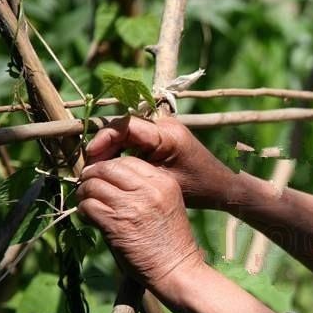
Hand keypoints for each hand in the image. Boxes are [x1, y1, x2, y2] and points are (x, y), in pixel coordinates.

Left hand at [77, 157, 202, 286]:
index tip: (102, 177)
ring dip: (84, 193)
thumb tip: (109, 177)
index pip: (128, 161)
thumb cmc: (170, 240)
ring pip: (94, 185)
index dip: (110, 167)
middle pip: (108, 168)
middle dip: (92, 175)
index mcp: (164, 182)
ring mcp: (131, 205)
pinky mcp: (115, 222)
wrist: (176, 268)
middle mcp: (149, 189)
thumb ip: (144, 188)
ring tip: (87, 203)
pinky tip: (89, 217)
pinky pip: (88, 206)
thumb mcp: (167, 203)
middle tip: (87, 186)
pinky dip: (83, 210)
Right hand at [86, 115, 233, 208]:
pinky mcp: (163, 135)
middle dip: (103, 146)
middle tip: (89, 168)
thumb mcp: (161, 182)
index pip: (124, 125)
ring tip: (97, 170)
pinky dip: (122, 151)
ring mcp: (164, 128)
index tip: (90, 158)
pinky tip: (112, 168)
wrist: (223, 186)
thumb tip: (96, 170)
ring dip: (111, 149)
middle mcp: (164, 124)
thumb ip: (131, 172)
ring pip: (126, 132)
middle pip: (122, 126)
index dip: (103, 139)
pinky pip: (135, 137)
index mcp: (167, 133)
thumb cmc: (197, 188)